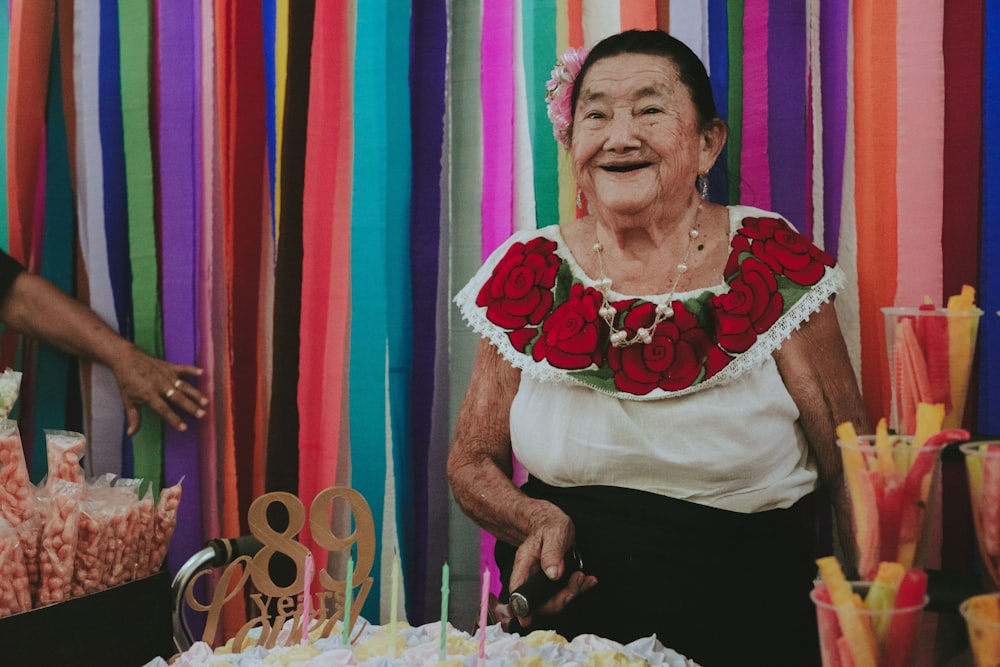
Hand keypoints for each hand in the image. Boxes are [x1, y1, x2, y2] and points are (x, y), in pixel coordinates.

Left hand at [111, 345, 207, 435]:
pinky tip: (202, 373)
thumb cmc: (126, 381)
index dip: (174, 419)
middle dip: (191, 407)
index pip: (164, 410)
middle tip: (202, 414)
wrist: (125, 359)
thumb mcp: (128, 401)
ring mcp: (166, 375)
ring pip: (183, 386)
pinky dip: (192, 370)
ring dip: (195, 393)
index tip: (184, 428)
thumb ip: (133, 418)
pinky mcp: (169, 367)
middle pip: (178, 398)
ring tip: (205, 401)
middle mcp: (160, 385)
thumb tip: (131, 434)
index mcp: (149, 395)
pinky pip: (183, 368)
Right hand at [508, 505, 597, 627]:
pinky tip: (589, 580)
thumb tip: (553, 574)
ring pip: (554, 600)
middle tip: (577, 581)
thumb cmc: (548, 524)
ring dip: (572, 593)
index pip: (518, 591)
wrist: (550, 522)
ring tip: (584, 578)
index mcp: (524, 565)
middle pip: (540, 602)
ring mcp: (543, 581)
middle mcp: (531, 577)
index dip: (521, 609)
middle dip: (561, 599)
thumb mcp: (552, 532)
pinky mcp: (555, 582)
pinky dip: (578, 588)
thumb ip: (551, 552)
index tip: (527, 620)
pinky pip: (565, 592)